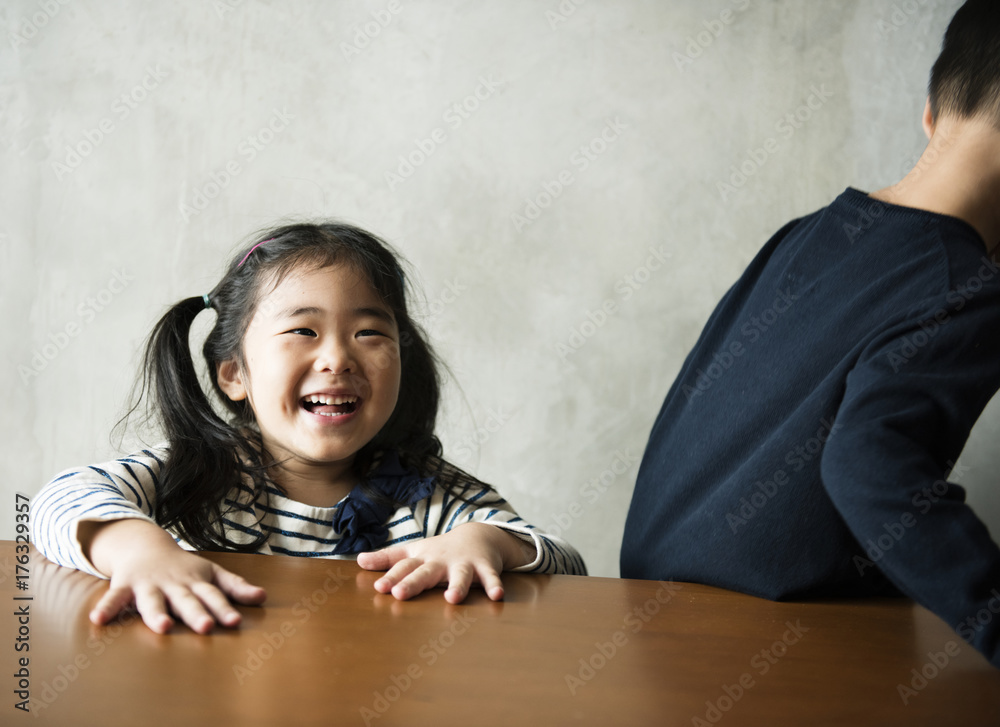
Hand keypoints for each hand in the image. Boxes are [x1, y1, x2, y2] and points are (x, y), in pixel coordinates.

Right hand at [81, 519, 265, 633]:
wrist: (145, 545)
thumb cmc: (184, 568)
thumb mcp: (211, 573)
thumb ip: (235, 587)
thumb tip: (264, 597)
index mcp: (196, 582)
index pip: (213, 597)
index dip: (224, 608)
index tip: (235, 622)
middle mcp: (174, 584)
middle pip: (186, 601)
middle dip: (196, 614)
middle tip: (206, 627)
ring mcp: (149, 585)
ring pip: (153, 601)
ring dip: (156, 613)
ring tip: (162, 628)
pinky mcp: (125, 586)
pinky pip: (114, 598)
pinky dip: (106, 607)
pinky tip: (97, 620)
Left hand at [356, 523, 535, 603]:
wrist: (477, 534)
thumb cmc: (439, 550)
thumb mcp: (414, 552)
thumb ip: (387, 558)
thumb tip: (358, 561)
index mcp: (422, 559)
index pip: (404, 567)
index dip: (392, 576)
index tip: (379, 588)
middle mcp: (440, 561)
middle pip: (425, 572)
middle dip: (413, 582)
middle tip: (399, 594)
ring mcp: (463, 563)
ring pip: (459, 575)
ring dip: (457, 585)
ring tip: (452, 598)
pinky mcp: (484, 566)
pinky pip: (490, 576)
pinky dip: (493, 584)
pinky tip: (497, 595)